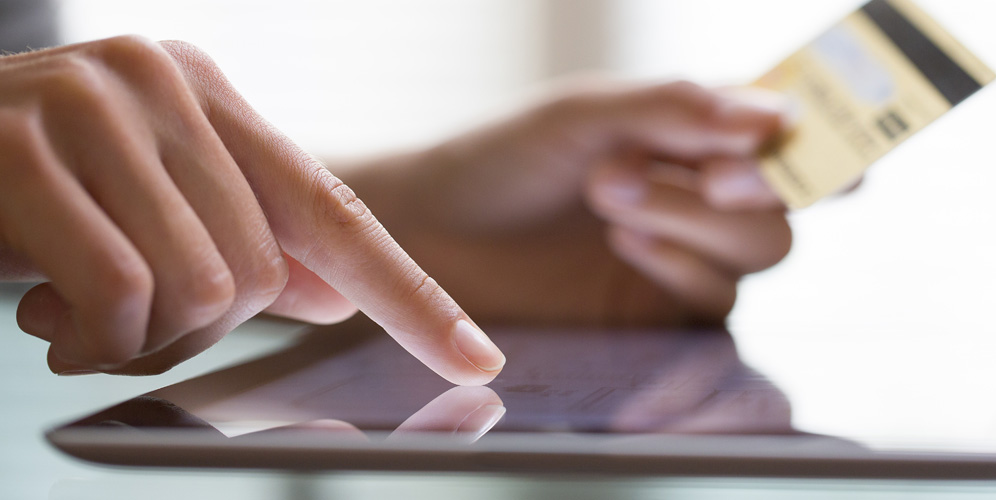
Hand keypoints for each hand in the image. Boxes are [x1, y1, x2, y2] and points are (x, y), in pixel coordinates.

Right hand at [0, 36, 503, 383]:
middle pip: (262, 273)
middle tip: (118, 316)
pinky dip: (90, 339)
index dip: (412, 296)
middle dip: (196, 327)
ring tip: (74, 307)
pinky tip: (42, 313)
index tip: (479, 356)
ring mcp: (90, 103)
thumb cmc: (19, 194)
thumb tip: (329, 293)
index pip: (336, 211)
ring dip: (136, 336)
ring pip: (201, 290)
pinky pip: (120, 296)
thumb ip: (241, 240)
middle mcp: (159, 81)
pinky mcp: (17, 147)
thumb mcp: (144, 208)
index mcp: (205, 94)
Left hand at [343, 80, 791, 325]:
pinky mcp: (661, 311)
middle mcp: (699, 192)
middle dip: (750, 186)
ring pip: (761, 248)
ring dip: (700, 221)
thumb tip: (775, 118)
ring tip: (613, 197)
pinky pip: (716, 300)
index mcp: (691, 129)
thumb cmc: (500, 160)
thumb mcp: (583, 115)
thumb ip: (676, 110)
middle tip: (704, 174)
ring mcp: (686, 254)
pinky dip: (682, 267)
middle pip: (787, 199)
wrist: (431, 236)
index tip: (823, 144)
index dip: (820, 134)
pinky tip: (624, 245)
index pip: (783, 127)